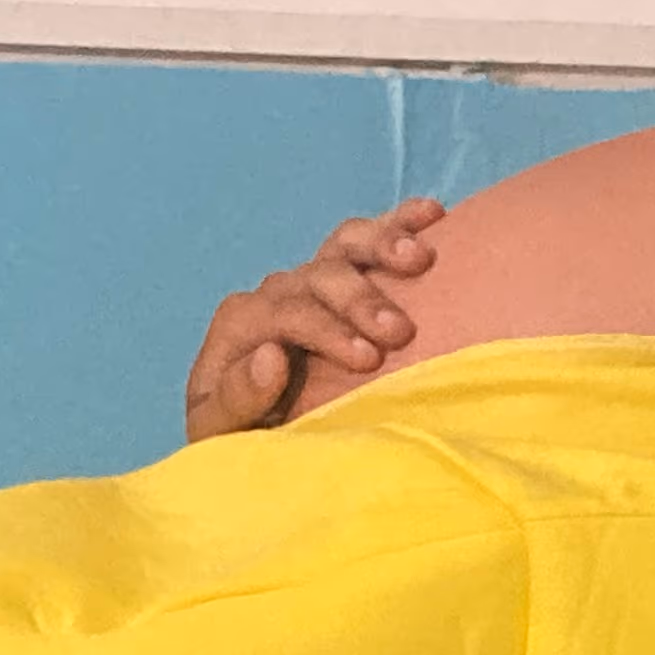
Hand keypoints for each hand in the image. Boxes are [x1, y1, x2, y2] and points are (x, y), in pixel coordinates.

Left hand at [182, 198, 444, 441]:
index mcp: (243, 325)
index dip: (327, 330)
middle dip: (360, 299)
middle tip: (398, 333)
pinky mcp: (343, 279)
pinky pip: (367, 242)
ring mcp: (312, 282)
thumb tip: (271, 355)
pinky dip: (398, 223)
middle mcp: (277, 294)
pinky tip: (431, 214)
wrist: (259, 434)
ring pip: (344, 247)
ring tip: (420, 258)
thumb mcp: (223, 432)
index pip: (285, 313)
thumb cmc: (245, 439)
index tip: (367, 359)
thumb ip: (235, 398)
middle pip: (319, 276)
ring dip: (382, 246)